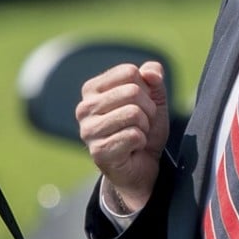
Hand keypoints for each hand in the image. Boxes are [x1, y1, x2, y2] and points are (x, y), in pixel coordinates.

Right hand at [76, 61, 168, 211]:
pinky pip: (133, 135)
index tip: (141, 105)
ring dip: (144, 126)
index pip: (129, 72)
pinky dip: (141, 142)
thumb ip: (154, 79)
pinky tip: (132, 148)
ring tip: (136, 135)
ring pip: (133, 113)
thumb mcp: (153, 99)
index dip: (145, 89)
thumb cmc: (142, 128)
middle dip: (148, 109)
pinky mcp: (98, 151)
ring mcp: (88, 130)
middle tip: (141, 124)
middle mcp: (84, 108)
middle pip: (132, 91)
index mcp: (92, 89)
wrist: (141, 166)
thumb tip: (151, 72)